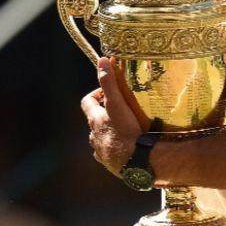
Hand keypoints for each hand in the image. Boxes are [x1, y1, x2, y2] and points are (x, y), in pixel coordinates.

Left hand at [80, 57, 142, 175]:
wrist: (139, 163)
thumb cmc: (127, 133)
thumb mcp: (118, 104)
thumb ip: (109, 82)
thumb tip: (102, 61)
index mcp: (95, 120)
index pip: (87, 102)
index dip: (96, 94)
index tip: (109, 93)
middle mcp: (94, 136)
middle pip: (94, 121)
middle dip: (105, 114)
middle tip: (121, 110)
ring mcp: (102, 152)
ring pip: (101, 138)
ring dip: (109, 132)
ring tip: (126, 129)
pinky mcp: (111, 164)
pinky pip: (109, 155)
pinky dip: (115, 150)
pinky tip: (127, 148)